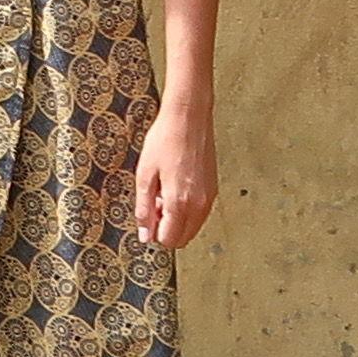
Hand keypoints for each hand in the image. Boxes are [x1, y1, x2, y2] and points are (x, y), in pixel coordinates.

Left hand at [133, 94, 217, 250]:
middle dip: (167, 229)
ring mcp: (209, 197)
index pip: (170, 239)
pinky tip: (175, 188)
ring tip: (163, 194)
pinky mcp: (213, 188)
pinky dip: (187, 209)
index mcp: (180, 202)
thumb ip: (144, 208)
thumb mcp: (144, 175)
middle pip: (183, 238)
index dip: (154, 233)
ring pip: (193, 227)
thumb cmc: (165, 140)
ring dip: (177, 220)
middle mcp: (199, 204)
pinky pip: (200, 212)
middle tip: (154, 206)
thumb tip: (145, 234)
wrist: (188, 118)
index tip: (147, 216)